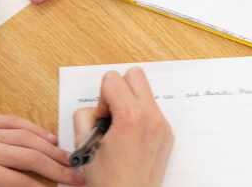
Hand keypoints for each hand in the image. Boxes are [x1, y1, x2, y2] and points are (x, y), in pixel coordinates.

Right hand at [73, 67, 172, 186]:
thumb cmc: (108, 181)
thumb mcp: (84, 144)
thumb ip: (85, 115)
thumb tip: (96, 109)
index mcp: (131, 116)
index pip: (112, 79)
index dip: (101, 98)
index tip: (103, 119)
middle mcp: (151, 116)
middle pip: (134, 74)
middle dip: (118, 90)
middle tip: (112, 116)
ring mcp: (162, 125)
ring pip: (144, 91)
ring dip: (130, 102)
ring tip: (121, 128)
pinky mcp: (167, 134)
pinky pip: (152, 109)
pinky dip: (139, 115)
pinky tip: (131, 138)